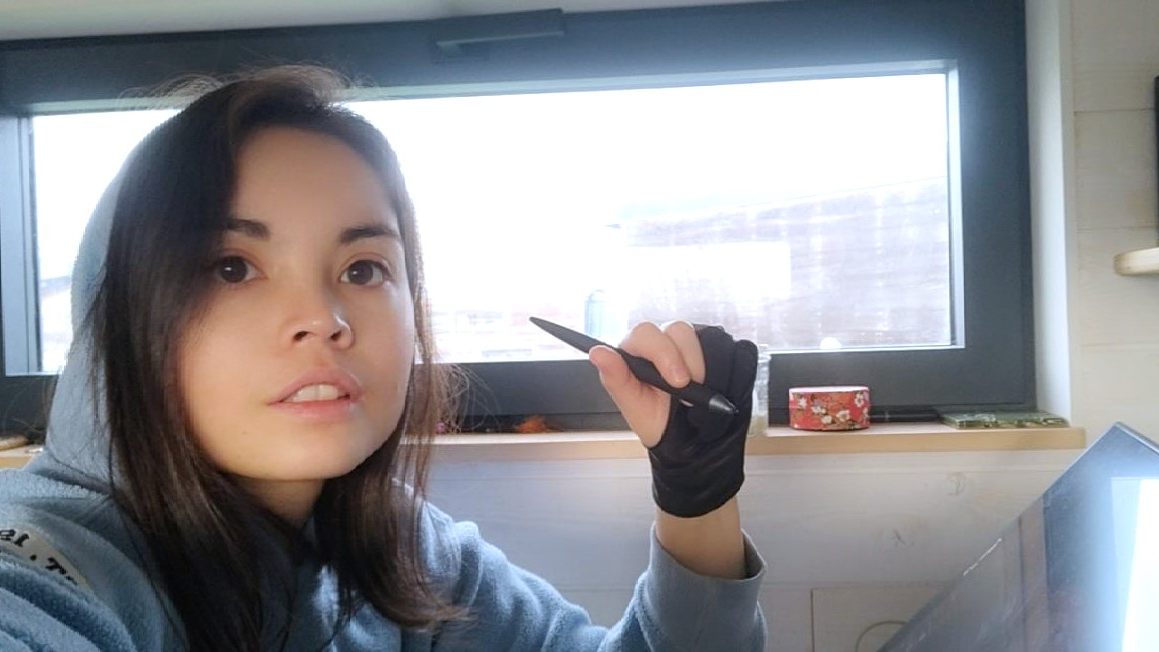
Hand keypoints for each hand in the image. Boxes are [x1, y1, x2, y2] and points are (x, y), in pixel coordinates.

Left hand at [589, 321, 758, 516]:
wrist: (691, 441)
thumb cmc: (657, 422)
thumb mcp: (634, 408)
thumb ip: (615, 379)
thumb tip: (597, 352)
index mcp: (636, 352)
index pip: (645, 333)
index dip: (662, 352)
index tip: (677, 380)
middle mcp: (662, 342)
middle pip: (676, 329)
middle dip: (685, 360)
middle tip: (689, 389)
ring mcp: (687, 344)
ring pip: (699, 335)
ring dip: (700, 365)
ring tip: (697, 393)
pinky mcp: (711, 348)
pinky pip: (719, 344)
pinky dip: (718, 365)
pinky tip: (711, 385)